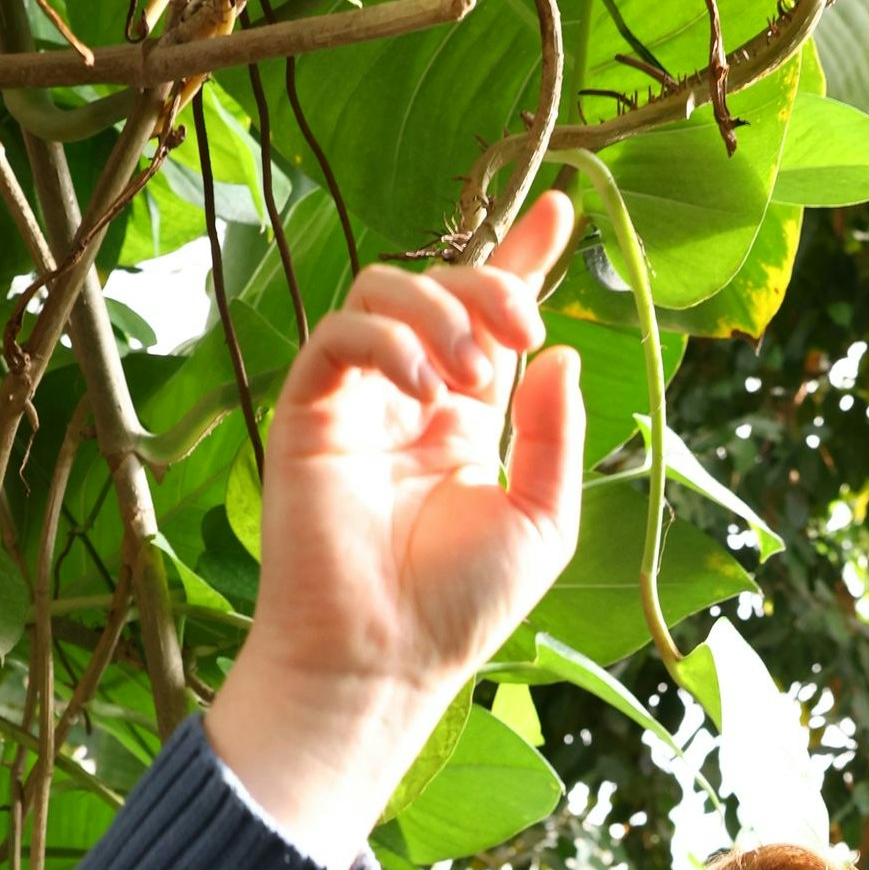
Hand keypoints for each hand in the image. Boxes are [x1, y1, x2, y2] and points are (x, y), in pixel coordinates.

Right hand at [204, 195, 586, 865]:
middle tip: (520, 327)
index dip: (521, 259)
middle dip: (490, 284)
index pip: (490, 319)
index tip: (559, 211)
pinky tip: (422, 387)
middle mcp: (410, 399)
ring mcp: (356, 401)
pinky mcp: (309, 412)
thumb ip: (554, 433)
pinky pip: (339, 334)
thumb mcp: (541, 518)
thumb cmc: (458, 606)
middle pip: (442, 285)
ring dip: (440, 311)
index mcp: (466, 420)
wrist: (382, 658)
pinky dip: (385, 340)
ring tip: (467, 374)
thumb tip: (558, 355)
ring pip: (384, 290)